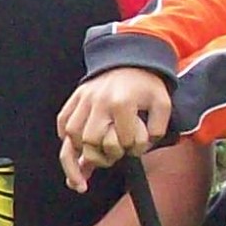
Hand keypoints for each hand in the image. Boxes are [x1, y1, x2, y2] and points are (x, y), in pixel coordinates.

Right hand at [56, 69, 172, 189]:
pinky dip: (65, 138)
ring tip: (86, 166)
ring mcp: (84, 99)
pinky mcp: (75, 97)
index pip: (122, 141)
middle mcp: (98, 101)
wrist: (130, 59)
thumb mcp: (162, 104)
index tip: (137, 147)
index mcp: (122, 103)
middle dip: (101, 156)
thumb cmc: (146, 84)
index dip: (132, 150)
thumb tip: (137, 151)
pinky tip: (74, 151)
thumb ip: (157, 130)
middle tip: (112, 159)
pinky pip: (62, 122)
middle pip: (90, 141)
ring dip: (79, 152)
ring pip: (72, 134)